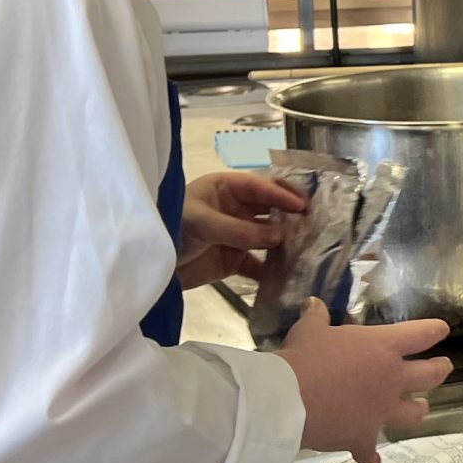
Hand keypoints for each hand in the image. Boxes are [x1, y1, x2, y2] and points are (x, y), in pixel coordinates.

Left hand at [178, 171, 308, 288]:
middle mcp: (235, 209)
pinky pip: (259, 264)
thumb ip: (239, 230)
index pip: (260, 187)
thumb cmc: (170, 228)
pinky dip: (273, 270)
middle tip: (315, 224)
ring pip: (269, 237)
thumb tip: (279, 238)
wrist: (147, 266)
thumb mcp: (202, 223)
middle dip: (291, 215)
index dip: (282, 194)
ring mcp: (236, 236)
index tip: (303, 207)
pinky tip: (287, 275)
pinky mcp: (234, 261)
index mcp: (225, 189)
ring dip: (286, 243)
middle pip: (270, 209)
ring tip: (308, 249)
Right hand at [277, 301, 452, 462]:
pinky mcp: (363, 437)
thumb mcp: (309, 330)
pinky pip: (371, 452)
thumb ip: (316, 317)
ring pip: (413, 413)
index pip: (420, 335)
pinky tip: (371, 460)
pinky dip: (370, 456)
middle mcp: (391, 379)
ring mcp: (381, 411)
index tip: (441, 330)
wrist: (289, 400)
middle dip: (440, 370)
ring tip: (421, 408)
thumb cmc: (304, 357)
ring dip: (418, 410)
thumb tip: (313, 304)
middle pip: (431, 375)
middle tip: (444, 366)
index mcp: (383, 347)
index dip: (434, 331)